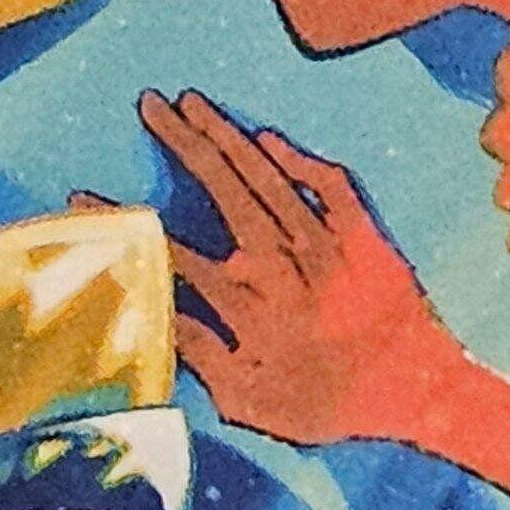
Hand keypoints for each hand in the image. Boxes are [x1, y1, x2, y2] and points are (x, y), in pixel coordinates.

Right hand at [137, 91, 450, 450]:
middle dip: (184, 142)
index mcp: (253, 309)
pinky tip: (267, 137)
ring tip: (191, 101)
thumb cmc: (337, 408)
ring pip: (270, 178)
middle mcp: (287, 268)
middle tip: (150, 103)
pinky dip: (300, 159)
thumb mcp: (257, 405)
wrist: (423, 393)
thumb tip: (160, 318)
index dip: (129, 224)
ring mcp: (329, 247)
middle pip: (226, 192)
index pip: (175, 255)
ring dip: (229, 136)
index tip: (86, 197)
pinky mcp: (366, 237)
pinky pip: (332, 186)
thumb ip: (206, 359)